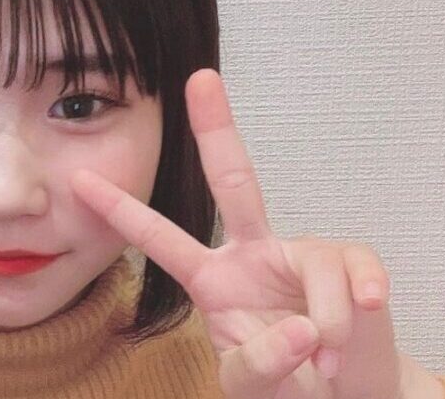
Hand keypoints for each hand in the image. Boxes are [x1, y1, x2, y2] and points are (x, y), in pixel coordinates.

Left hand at [69, 67, 439, 398]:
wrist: (346, 394)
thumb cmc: (286, 380)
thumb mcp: (251, 381)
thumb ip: (259, 363)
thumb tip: (301, 328)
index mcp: (212, 278)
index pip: (160, 239)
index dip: (122, 211)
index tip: (80, 179)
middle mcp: (251, 252)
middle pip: (233, 180)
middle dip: (216, 128)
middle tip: (201, 78)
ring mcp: (300, 253)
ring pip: (313, 262)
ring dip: (325, 324)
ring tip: (323, 363)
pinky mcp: (350, 262)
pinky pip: (355, 272)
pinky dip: (357, 307)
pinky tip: (363, 317)